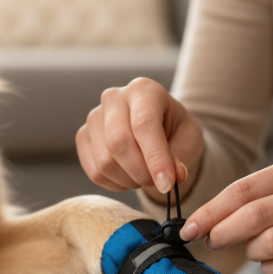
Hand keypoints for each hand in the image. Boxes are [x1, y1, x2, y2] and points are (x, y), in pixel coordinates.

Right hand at [76, 78, 203, 200]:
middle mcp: (113, 97)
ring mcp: (94, 117)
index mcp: (143, 89)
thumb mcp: (190, 137)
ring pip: (105, 161)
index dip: (155, 158)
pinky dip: (115, 183)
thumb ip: (182, 155)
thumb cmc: (175, 129)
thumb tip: (173, 175)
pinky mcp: (83, 136)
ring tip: (145, 175)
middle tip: (158, 182)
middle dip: (141, 172)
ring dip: (129, 180)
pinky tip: (129, 176)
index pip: (144, 124)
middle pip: (118, 142)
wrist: (157, 127)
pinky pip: (94, 171)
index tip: (167, 183)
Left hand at [178, 155, 272, 273]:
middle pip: (255, 214)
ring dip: (250, 251)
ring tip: (253, 250)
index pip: (243, 189)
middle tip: (209, 242)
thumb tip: (201, 221)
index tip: (188, 227)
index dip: (211, 211)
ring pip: (269, 243)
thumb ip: (251, 199)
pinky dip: (270, 268)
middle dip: (222, 231)